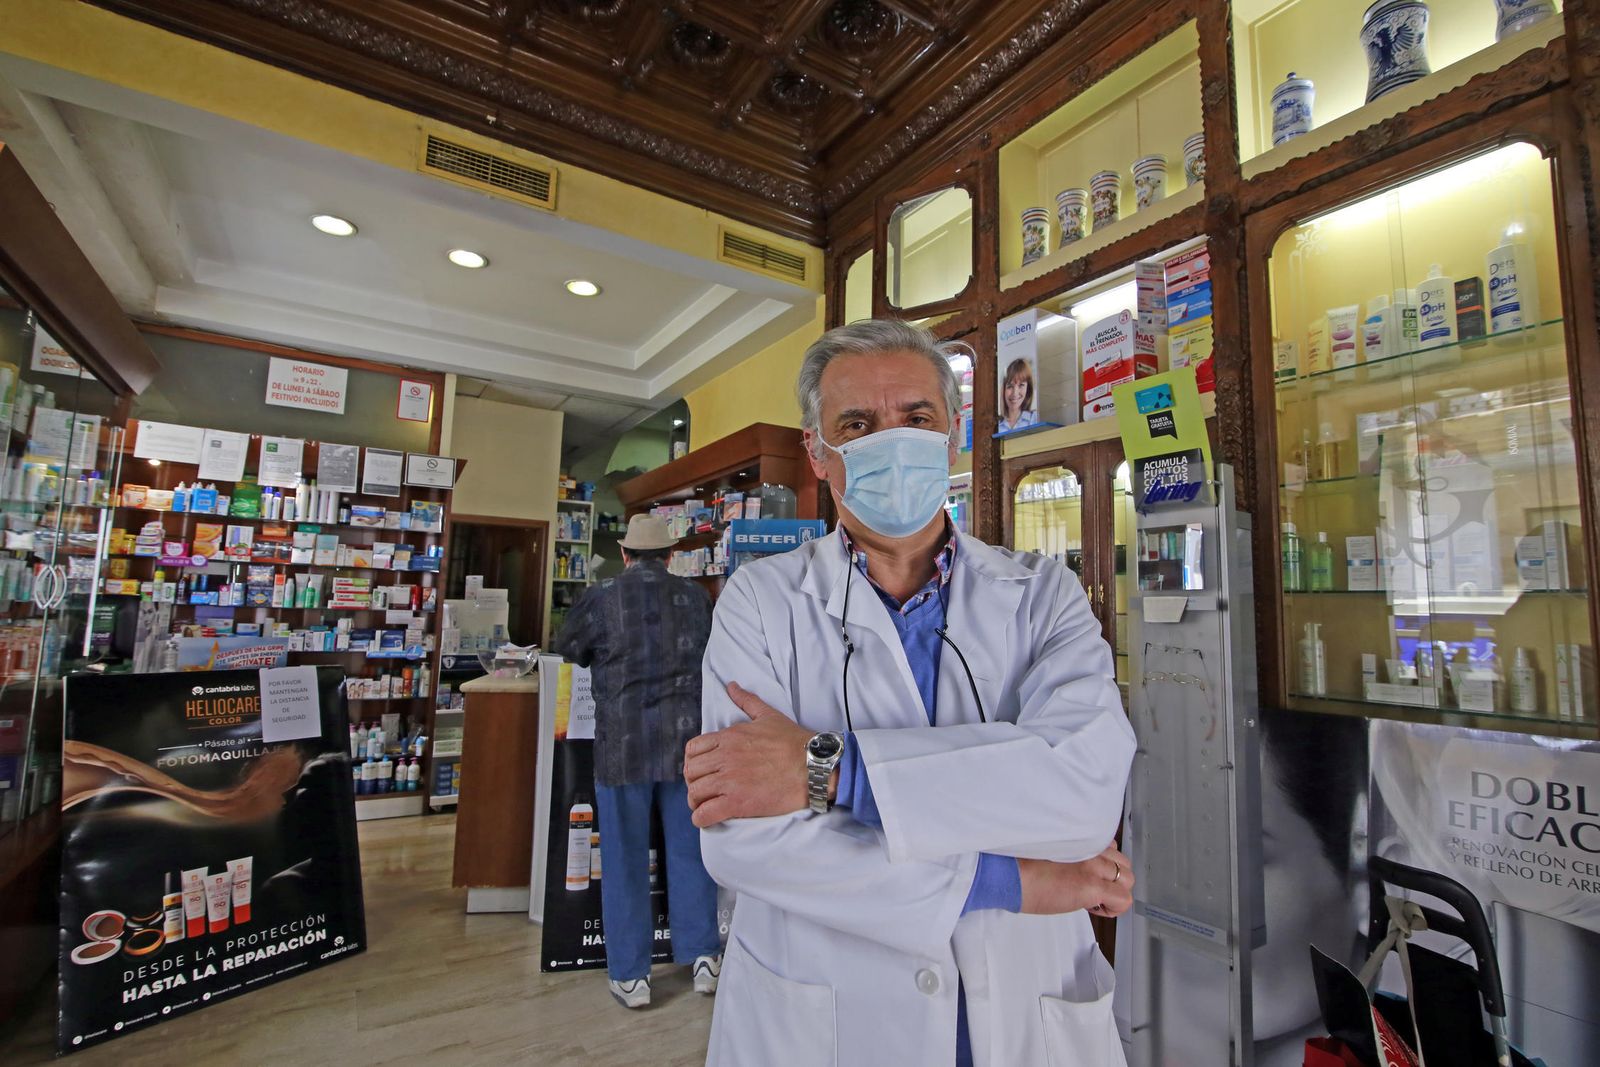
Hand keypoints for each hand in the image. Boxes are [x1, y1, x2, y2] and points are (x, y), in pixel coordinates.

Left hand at [684, 682, 816, 827]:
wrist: (813, 766)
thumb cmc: (793, 741)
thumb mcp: (768, 715)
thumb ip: (747, 701)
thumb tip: (732, 686)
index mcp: (728, 737)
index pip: (693, 749)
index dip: (693, 761)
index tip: (702, 770)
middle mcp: (724, 758)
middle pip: (690, 772)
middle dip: (693, 782)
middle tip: (704, 789)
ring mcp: (729, 781)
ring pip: (694, 793)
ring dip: (696, 801)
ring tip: (705, 804)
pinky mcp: (737, 803)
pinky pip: (705, 814)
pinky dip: (701, 818)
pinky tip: (708, 818)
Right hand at [1017, 845, 1132, 917]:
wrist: (1005, 873)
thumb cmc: (1017, 864)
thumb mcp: (1049, 849)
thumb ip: (1070, 852)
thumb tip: (1078, 869)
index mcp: (1081, 837)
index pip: (1110, 847)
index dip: (1101, 867)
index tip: (1085, 876)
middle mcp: (1091, 847)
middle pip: (1123, 863)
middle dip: (1111, 880)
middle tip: (1089, 890)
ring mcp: (1093, 866)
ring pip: (1128, 880)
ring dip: (1114, 892)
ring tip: (1090, 899)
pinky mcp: (1091, 886)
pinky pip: (1123, 900)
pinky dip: (1113, 908)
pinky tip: (1091, 908)